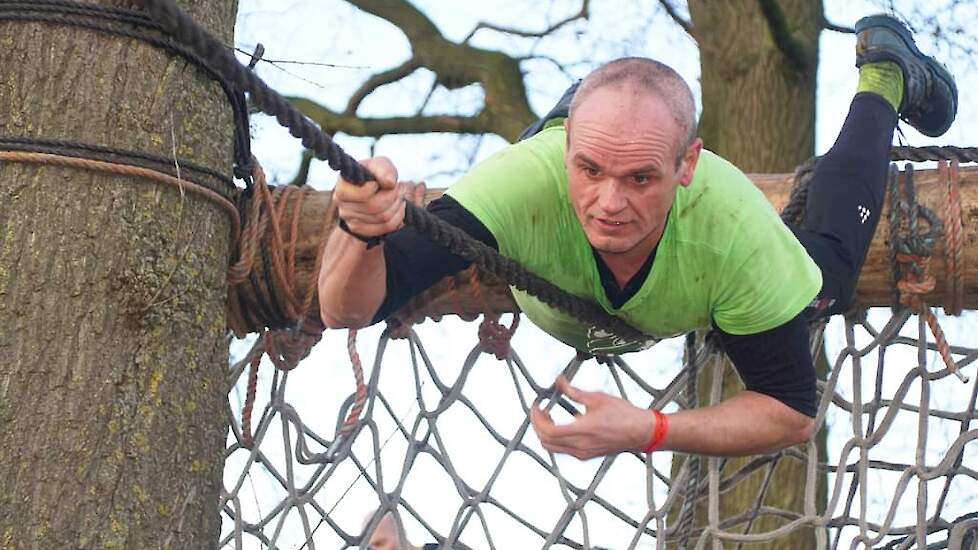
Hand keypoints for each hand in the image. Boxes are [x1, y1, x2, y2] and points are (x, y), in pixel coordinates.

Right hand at [332, 157, 403, 238]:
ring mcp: (349, 219)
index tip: (381, 182)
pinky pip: (386, 227)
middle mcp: (341, 203)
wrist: (372, 190)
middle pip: (375, 207)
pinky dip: (397, 217)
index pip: (363, 194)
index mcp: (343, 185)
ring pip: (383, 218)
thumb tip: (389, 183)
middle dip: (392, 196)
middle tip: (398, 189)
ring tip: (398, 197)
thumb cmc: (374, 175)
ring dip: (397, 206)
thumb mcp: (380, 165)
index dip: (378, 187)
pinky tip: (398, 208)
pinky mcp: (359, 229)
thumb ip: (384, 169)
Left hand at [529, 376, 655, 459]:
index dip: (537, 418)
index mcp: (582, 431)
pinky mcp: (586, 455)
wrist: (641, 432)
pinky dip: (555, 439)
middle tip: (539, 410)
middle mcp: (580, 446)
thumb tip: (559, 381)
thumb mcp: (597, 397)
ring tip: (547, 417)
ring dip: (545, 433)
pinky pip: (562, 450)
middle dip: (537, 425)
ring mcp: (582, 453)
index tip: (536, 405)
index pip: (548, 431)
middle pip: (546, 442)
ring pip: (552, 448)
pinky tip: (560, 425)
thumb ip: (574, 391)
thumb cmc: (624, 414)